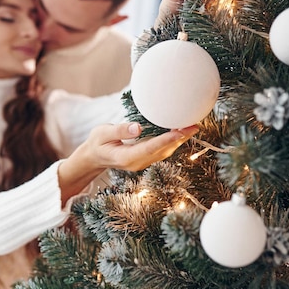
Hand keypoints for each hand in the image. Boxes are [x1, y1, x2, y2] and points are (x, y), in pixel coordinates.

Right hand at [58, 122, 197, 204]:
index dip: (166, 140)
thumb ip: (119, 130)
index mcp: (126, 158)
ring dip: (179, 140)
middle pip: (163, 151)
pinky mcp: (146, 159)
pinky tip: (181, 132)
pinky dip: (173, 141)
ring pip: (165, 152)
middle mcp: (138, 162)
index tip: (179, 131)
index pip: (150, 148)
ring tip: (192, 126)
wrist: (94, 157)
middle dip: (179, 139)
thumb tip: (137, 127)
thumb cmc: (97, 143)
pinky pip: (163, 150)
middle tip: (194, 125)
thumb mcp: (102, 133)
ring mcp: (143, 162)